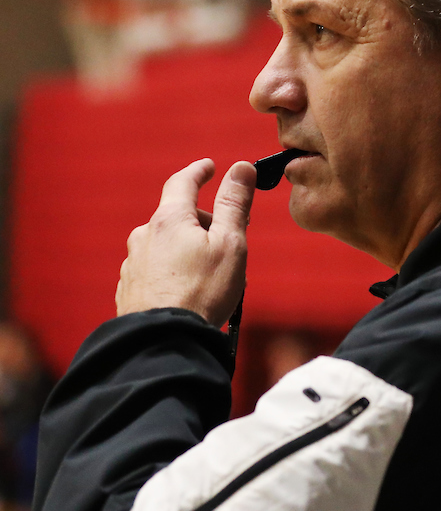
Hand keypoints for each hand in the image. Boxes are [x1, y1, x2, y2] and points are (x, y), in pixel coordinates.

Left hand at [116, 159, 256, 327]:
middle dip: (201, 222)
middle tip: (227, 241)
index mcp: (169, 220)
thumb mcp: (230, 244)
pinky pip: (154, 270)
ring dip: (186, 250)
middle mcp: (144, 236)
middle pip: (176, 217)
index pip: (183, 182)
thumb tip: (241, 167)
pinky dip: (172, 272)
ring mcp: (133, 264)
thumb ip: (234, 204)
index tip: (209, 168)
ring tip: (210, 276)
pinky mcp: (128, 290)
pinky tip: (187, 292)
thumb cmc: (202, 292)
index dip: (198, 172)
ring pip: (164, 245)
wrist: (163, 342)